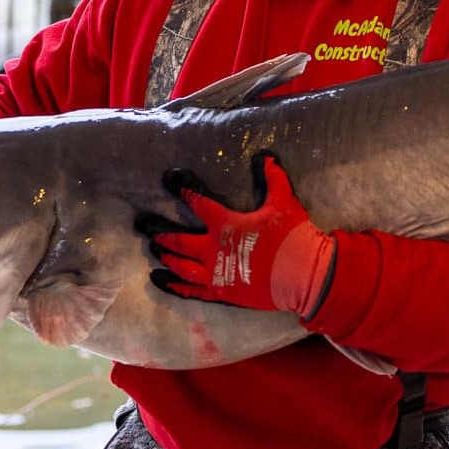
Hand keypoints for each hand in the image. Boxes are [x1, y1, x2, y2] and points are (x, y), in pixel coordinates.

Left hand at [139, 155, 335, 317]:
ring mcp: (214, 273)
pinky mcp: (221, 292)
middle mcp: (213, 248)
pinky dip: (173, 285)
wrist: (304, 274)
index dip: (183, 190)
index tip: (169, 180)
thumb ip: (273, 178)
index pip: (199, 203)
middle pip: (179, 240)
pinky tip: (159, 280)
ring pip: (181, 265)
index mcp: (226, 224)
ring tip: (155, 249)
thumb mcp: (284, 201)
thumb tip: (266, 156)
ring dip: (166, 256)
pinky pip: (190, 290)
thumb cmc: (292, 236)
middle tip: (145, 226)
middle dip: (161, 232)